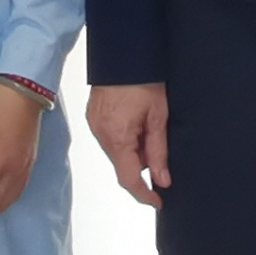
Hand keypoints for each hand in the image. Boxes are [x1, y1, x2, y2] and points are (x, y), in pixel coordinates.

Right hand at [88, 81, 172, 207]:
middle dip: (142, 165)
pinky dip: (124, 140)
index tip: (158, 202)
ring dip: (133, 151)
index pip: (129, 178)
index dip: (144, 194)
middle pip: (122, 166)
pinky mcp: (93, 118)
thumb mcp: (158, 117)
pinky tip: (136, 123)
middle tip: (159, 150)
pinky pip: (110, 139)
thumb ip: (159, 151)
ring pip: (117, 153)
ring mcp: (95, 126)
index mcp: (118, 137)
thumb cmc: (144, 80)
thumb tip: (162, 180)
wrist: (123, 53)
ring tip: (148, 127)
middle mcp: (101, 135)